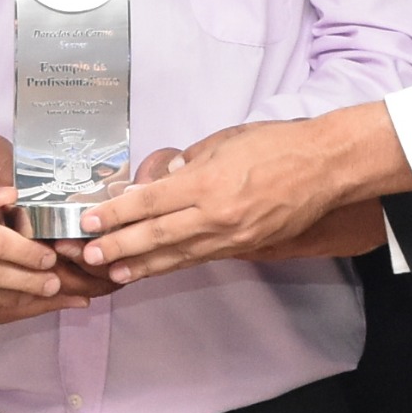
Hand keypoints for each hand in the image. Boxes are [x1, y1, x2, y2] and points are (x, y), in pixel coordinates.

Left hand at [83, 105, 411, 281]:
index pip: (149, 202)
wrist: (325, 167)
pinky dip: (172, 264)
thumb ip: (189, 163)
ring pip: (176, 254)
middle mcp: (215, 215)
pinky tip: (152, 269)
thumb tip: (161, 179)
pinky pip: (199, 258)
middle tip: (86, 255)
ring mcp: (230, 236)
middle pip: (156, 235)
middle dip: (117, 246)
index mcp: (207, 183)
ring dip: (140, 265)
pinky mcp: (244, 247)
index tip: (90, 220)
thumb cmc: (278, 145)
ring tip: (110, 271)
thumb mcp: (225, 141)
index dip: (116, 214)